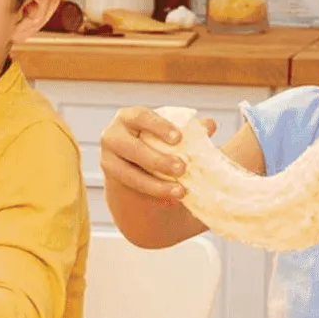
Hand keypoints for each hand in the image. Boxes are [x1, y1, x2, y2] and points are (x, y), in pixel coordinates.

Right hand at [100, 107, 215, 201]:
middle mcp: (112, 137)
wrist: (135, 164)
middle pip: (132, 148)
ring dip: (156, 185)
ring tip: (181, 192)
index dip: (159, 127)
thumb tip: (210, 125)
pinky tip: (172, 201)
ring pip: (130, 175)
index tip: (179, 138)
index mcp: (127, 117)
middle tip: (183, 168)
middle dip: (157, 160)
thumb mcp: (170, 132)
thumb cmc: (156, 140)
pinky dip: (154, 196)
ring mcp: (109, 161)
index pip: (140, 117)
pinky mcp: (113, 182)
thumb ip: (190, 128)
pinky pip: (133, 191)